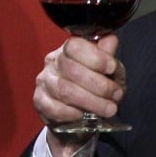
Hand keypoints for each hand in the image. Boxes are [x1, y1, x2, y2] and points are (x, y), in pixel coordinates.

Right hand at [33, 34, 125, 156]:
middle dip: (99, 85)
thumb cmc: (92, 88)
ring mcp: (44, 81)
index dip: (95, 57)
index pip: (75, 46)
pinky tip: (83, 115)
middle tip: (116, 95)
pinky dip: (72, 113)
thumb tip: (111, 39)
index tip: (112, 68)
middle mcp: (53, 62)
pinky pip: (54, 107)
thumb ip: (107, 56)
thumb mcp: (105, 71)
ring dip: (91, 101)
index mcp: (68, 49)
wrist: (76, 116)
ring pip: (65, 90)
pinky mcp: (39, 101)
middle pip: (72, 69)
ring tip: (108, 109)